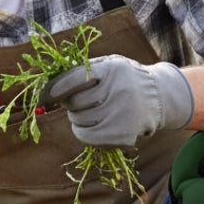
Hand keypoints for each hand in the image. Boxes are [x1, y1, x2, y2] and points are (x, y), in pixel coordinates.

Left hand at [45, 55, 193, 146]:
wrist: (159, 97)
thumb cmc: (124, 80)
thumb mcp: (109, 66)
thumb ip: (82, 72)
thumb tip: (48, 89)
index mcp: (111, 69)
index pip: (73, 79)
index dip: (54, 89)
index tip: (44, 97)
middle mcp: (117, 90)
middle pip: (73, 102)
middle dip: (71, 103)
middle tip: (83, 102)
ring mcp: (121, 113)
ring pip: (78, 120)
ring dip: (78, 117)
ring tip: (94, 111)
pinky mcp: (122, 134)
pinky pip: (87, 137)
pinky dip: (83, 132)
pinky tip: (93, 126)